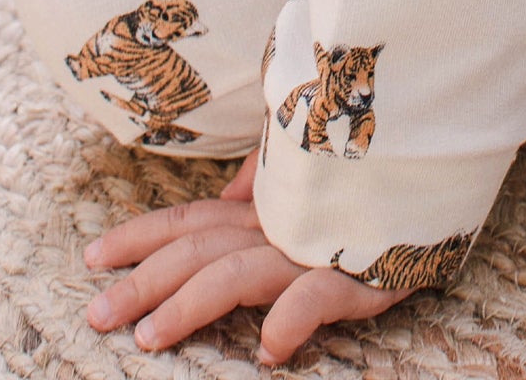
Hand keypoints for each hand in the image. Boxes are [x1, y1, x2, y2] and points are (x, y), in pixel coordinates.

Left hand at [83, 152, 401, 363]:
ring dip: (192, 305)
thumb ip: (268, 179)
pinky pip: (319, 297)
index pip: (189, 220)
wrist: (434, 172)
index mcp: (264, 205)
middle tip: (98, 315)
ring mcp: (314, 248)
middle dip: (143, 281)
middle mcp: (279, 224)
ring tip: (151, 337)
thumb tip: (230, 190)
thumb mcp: (313, 178)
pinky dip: (292, 321)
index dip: (139, 237)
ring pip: (239, 273)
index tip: (91, 261)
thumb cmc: (368, 183)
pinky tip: (269, 352)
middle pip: (198, 250)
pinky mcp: (358, 273)